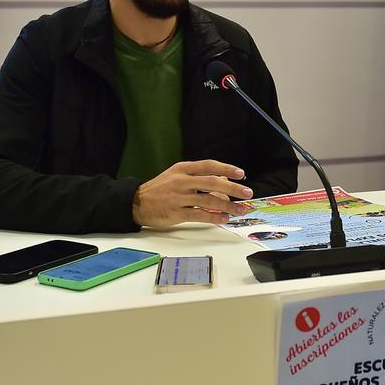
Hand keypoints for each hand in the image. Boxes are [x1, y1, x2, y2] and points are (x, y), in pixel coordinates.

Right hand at [133, 160, 253, 227]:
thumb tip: (223, 179)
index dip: (226, 169)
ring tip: (240, 210)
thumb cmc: (160, 189)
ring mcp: (178, 197)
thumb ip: (199, 176)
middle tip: (247, 193)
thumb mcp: (177, 176)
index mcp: (182, 169)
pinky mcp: (176, 213)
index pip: (208, 166)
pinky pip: (199, 215)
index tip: (241, 174)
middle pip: (212, 182)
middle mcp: (181, 181)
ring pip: (208, 200)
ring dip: (228, 206)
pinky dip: (214, 217)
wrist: (136, 202)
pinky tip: (224, 218)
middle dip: (233, 188)